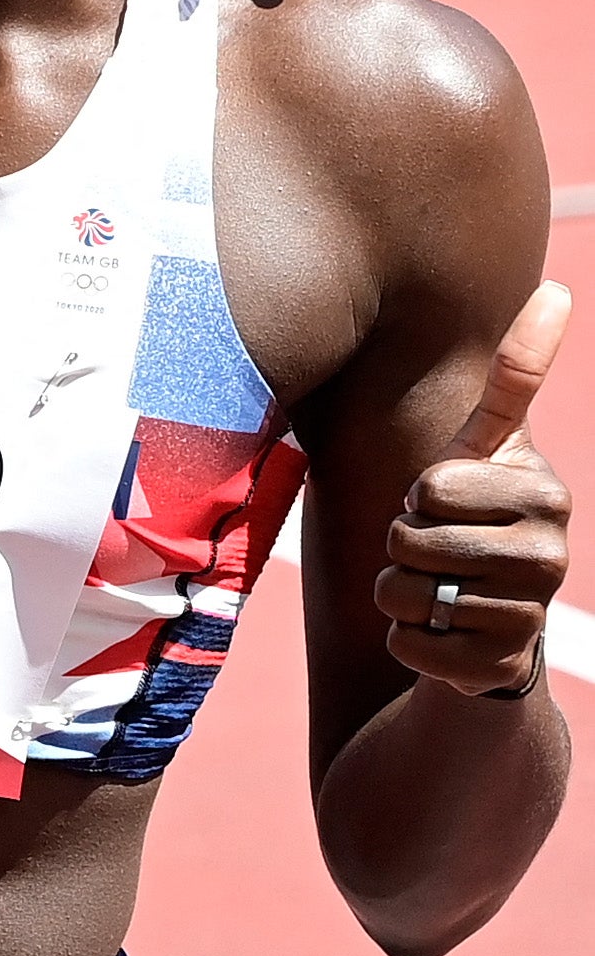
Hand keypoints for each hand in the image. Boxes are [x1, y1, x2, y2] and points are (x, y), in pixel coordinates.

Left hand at [379, 280, 570, 698]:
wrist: (482, 624)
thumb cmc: (470, 521)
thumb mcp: (485, 450)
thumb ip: (515, 380)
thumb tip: (557, 290)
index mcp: (543, 492)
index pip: (430, 486)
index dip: (416, 497)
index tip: (446, 501)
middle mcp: (552, 551)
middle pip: (407, 539)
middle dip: (399, 548)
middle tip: (434, 553)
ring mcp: (531, 611)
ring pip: (400, 593)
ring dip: (398, 595)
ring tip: (438, 592)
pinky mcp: (501, 665)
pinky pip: (408, 645)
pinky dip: (406, 643)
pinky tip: (443, 636)